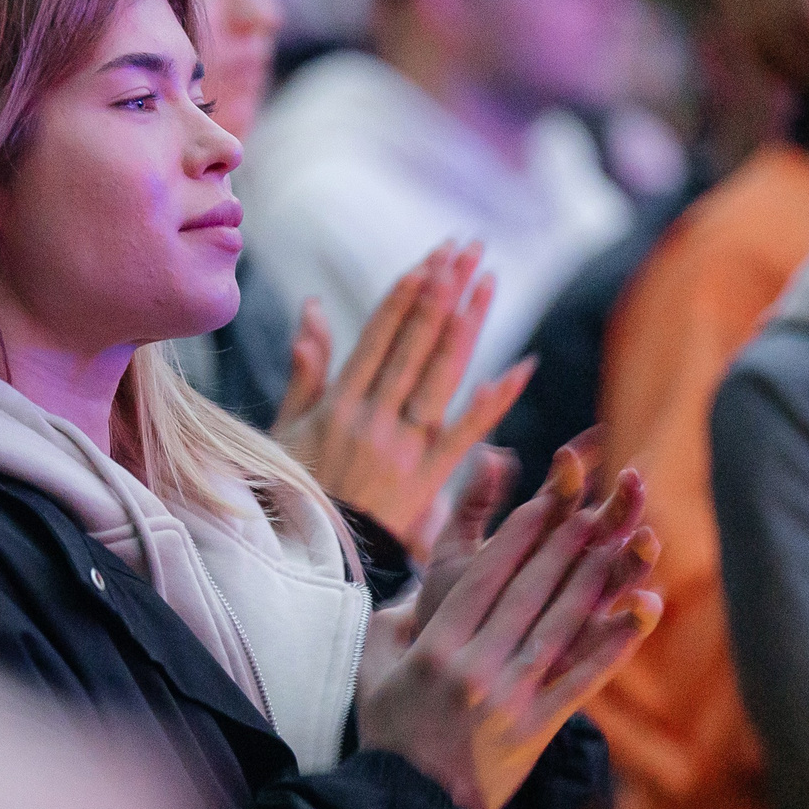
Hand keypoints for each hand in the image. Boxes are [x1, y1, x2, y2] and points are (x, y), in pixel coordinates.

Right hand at [274, 243, 532, 558]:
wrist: (308, 561)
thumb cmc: (291, 494)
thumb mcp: (286, 430)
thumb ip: (306, 370)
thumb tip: (313, 310)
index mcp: (339, 404)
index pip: (381, 334)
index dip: (409, 291)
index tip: (433, 255)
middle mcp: (374, 418)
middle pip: (416, 341)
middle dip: (444, 288)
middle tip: (469, 247)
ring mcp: (404, 447)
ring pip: (442, 373)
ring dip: (468, 322)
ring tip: (488, 279)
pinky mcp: (429, 478)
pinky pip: (468, 432)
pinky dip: (497, 400)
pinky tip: (523, 366)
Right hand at [358, 436, 661, 808]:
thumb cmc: (389, 739)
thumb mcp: (372, 676)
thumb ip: (388, 629)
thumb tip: (409, 595)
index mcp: (435, 649)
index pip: (484, 579)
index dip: (518, 537)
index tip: (545, 503)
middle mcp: (475, 666)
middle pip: (528, 593)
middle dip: (563, 545)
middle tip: (594, 505)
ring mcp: (510, 698)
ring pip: (559, 626)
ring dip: (593, 580)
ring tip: (620, 542)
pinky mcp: (537, 728)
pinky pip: (583, 679)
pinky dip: (615, 644)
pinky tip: (641, 612)